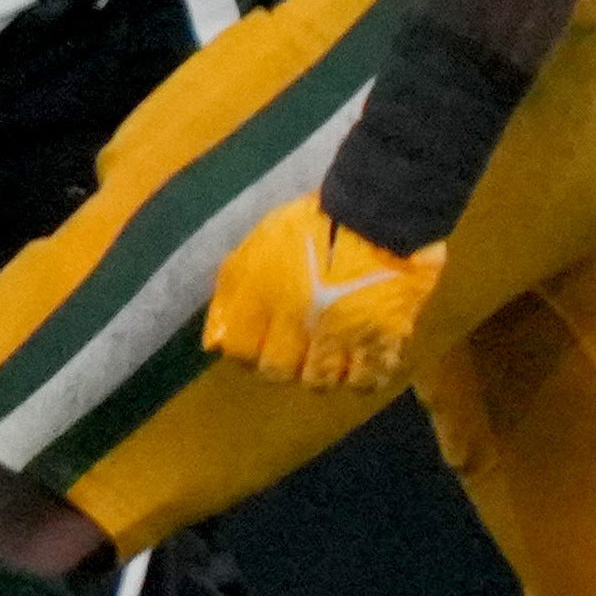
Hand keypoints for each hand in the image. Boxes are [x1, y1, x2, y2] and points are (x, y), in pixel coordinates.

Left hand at [201, 196, 444, 393]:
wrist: (376, 213)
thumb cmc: (311, 224)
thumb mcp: (258, 245)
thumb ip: (232, 290)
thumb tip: (214, 340)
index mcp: (265, 298)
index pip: (239, 351)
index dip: (245, 351)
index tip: (256, 344)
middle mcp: (298, 324)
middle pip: (278, 372)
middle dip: (281, 365)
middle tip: (293, 351)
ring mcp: (341, 336)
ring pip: (320, 382)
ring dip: (318, 374)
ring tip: (325, 357)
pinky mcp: (382, 340)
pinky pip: (367, 379)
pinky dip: (361, 379)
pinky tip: (359, 366)